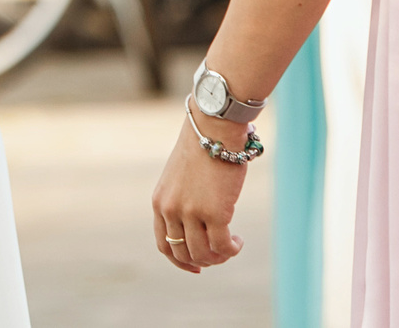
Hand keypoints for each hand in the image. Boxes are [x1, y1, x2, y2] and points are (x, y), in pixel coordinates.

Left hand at [150, 116, 249, 272]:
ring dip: (219, 257)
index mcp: (159, 202)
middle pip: (182, 253)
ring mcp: (191, 213)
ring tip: (231, 247)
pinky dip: (231, 250)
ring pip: (203, 254)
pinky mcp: (214, 213)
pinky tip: (238, 241)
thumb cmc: (201, 150)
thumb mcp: (180, 178)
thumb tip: (199, 226)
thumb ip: (182, 200)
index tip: (196, 267)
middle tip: (220, 255)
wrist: (212, 131)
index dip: (180, 261)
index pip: (163, 244)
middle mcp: (170, 209)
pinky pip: (222, 246)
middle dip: (203, 261)